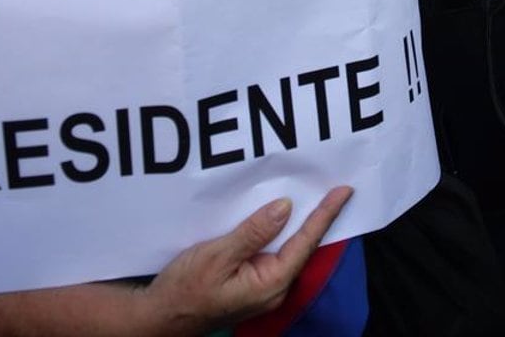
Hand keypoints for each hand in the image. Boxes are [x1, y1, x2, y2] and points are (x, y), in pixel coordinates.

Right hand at [140, 189, 351, 333]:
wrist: (160, 317)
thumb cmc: (184, 290)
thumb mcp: (217, 256)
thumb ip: (253, 232)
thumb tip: (286, 207)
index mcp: (270, 283)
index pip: (306, 242)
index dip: (325, 215)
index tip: (344, 191)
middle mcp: (273, 287)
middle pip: (303, 246)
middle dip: (318, 217)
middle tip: (335, 187)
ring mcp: (263, 286)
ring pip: (288, 248)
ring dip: (299, 223)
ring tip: (315, 194)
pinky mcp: (251, 282)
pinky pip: (273, 252)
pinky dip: (280, 231)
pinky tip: (281, 215)